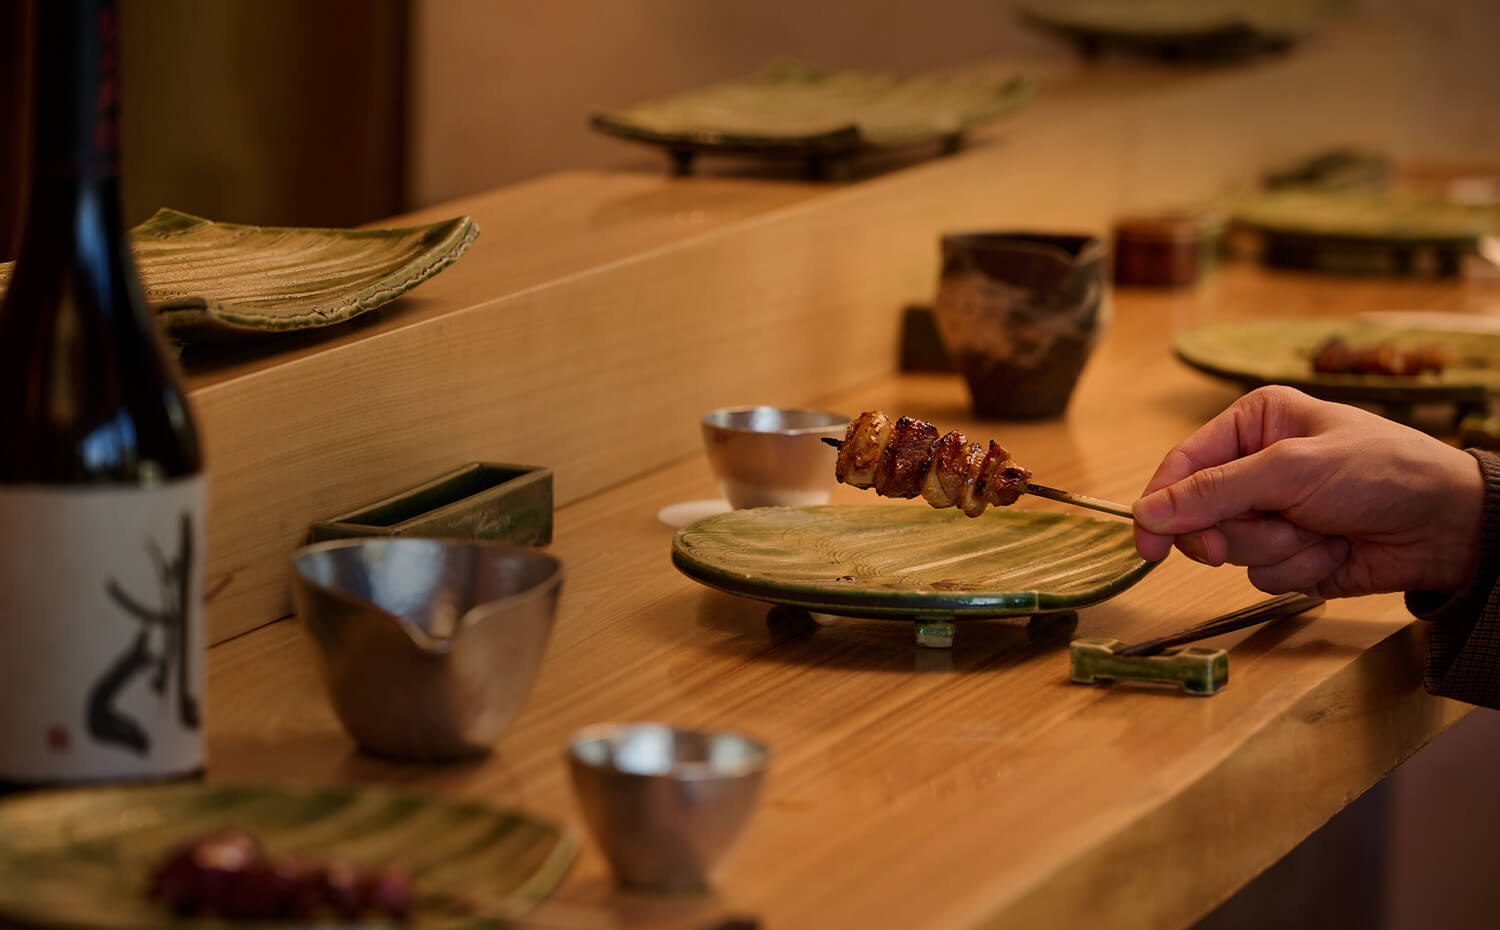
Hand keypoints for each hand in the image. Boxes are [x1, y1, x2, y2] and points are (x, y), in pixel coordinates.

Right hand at [1132, 385, 1484, 597]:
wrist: (1448, 526)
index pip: (1184, 465)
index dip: (1161, 505)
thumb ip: (1215, 491)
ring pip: (1232, 550)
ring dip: (1278, 549)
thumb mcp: (1292, 470)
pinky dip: (1299, 569)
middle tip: (1235, 544)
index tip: (1147, 543)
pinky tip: (1335, 550)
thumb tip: (1147, 511)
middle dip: (1229, 533)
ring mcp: (1274, 513)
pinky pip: (1264, 575)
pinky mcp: (1291, 554)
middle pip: (1200, 515)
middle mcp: (1257, 467)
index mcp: (1254, 424)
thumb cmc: (1382, 472)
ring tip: (1321, 531)